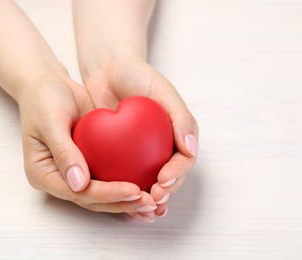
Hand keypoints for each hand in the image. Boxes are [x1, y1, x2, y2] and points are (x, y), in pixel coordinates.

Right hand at [18, 75, 156, 214]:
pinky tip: (148, 184)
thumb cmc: (44, 99)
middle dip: (122, 203)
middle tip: (150, 202)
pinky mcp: (89, 163)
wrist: (51, 85)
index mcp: (43, 174)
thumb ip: (63, 152)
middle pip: (92, 199)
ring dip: (127, 199)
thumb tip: (79, 185)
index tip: (133, 190)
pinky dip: (126, 181)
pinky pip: (108, 177)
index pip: (78, 193)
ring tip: (153, 201)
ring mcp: (75, 173)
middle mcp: (60, 179)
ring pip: (103, 194)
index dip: (107, 195)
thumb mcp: (50, 121)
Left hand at [84, 59, 198, 219]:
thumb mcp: (162, 90)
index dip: (177, 175)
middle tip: (153, 200)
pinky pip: (125, 176)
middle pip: (169, 177)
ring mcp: (142, 153)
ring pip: (148, 182)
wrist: (109, 70)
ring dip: (147, 200)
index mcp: (178, 134)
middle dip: (164, 192)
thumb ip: (180, 117)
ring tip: (142, 212)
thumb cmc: (138, 76)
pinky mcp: (121, 155)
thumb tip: (192, 149)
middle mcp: (163, 147)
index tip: (164, 182)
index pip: (184, 161)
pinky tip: (120, 203)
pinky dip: (125, 191)